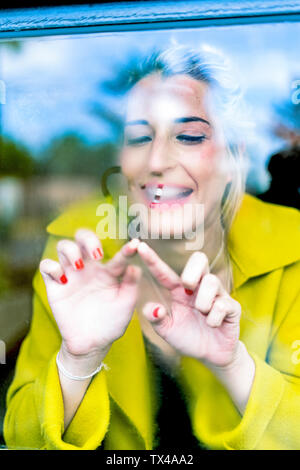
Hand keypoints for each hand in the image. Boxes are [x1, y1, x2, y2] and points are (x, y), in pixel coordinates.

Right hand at [40, 229, 140, 358]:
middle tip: (98, 254)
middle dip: (89, 239)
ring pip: (64, 246)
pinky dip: (52, 267)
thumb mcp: (125, 305)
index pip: (117, 255)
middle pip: (83, 238)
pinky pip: (46, 266)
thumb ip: (131, 286)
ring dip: (70, 250)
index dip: (126, 249)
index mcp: (109, 272)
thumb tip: (135, 267)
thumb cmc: (111, 323)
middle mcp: (89, 269)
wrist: (92, 344)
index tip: (134, 246)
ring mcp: (71, 275)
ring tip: (79, 265)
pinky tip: (63, 279)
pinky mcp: (55, 286)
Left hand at [137, 242, 241, 368]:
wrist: (211, 355)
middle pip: (199, 259)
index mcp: (179, 291)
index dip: (153, 260)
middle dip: (191, 270)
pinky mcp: (231, 307)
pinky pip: (223, 304)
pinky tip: (213, 325)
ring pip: (211, 280)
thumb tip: (152, 308)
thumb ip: (156, 319)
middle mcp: (198, 288)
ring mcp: (217, 295)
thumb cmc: (188, 337)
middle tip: (187, 287)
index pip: (165, 272)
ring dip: (203, 301)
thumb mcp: (167, 331)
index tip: (140, 247)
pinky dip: (214, 318)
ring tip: (202, 314)